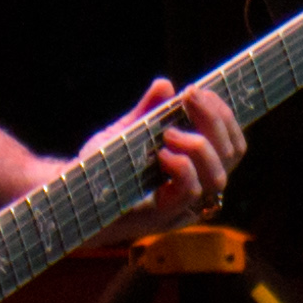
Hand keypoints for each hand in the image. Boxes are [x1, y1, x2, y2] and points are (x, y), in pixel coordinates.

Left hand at [79, 78, 243, 247]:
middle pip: (232, 155)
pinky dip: (182, 167)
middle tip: (190, 97)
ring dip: (199, 145)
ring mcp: (181, 208)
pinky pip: (191, 193)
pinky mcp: (162, 218)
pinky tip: (161, 153)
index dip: (224, 115)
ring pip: (218, 177)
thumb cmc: (101, 168)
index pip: (233, 145)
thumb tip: (164, 85)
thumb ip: (147, 112)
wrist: (70, 195)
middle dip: (216, 119)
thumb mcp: (126, 133)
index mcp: (196, 170)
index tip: (198, 91)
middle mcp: (196, 190)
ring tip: (169, 133)